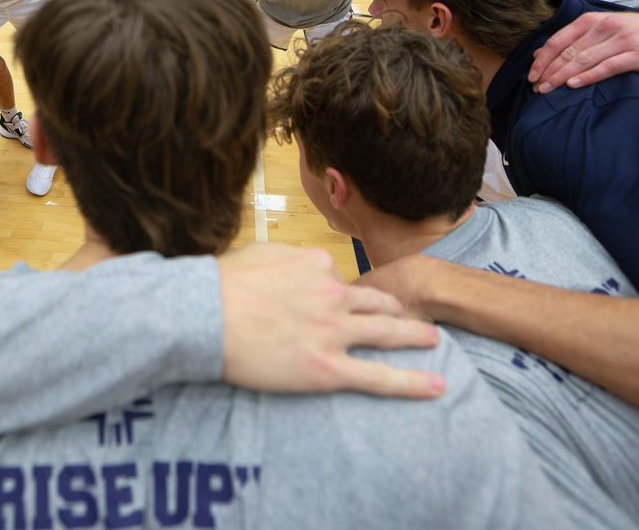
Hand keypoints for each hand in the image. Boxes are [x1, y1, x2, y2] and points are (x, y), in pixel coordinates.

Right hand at [218, 243, 444, 398]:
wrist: (203, 315)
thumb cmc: (219, 285)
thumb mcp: (257, 253)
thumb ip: (284, 257)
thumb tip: (295, 264)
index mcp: (315, 265)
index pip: (338, 278)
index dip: (337, 291)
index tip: (333, 301)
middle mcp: (333, 295)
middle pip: (377, 302)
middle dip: (397, 308)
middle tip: (411, 316)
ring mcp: (333, 333)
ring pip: (387, 334)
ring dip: (415, 336)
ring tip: (433, 340)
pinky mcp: (327, 369)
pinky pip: (378, 378)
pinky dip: (412, 383)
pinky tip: (436, 386)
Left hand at [529, 11, 638, 92]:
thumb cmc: (630, 31)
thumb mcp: (601, 28)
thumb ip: (573, 39)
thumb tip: (540, 52)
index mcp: (592, 19)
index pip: (560, 39)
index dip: (543, 58)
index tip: (531, 74)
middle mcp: (605, 27)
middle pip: (569, 52)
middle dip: (549, 70)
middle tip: (536, 87)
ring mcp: (622, 40)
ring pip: (584, 59)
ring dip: (562, 76)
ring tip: (548, 89)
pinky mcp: (637, 55)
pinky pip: (608, 67)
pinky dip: (588, 76)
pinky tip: (573, 85)